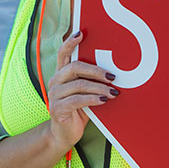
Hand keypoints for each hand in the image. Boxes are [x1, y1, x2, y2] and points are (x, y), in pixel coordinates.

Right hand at [47, 30, 118, 151]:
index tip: (81, 33)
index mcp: (61, 74)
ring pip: (78, 85)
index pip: (63, 53)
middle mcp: (55, 81)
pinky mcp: (57, 108)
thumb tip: (113, 71)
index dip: (70, 42)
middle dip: (96, 70)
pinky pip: (77, 100)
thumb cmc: (78, 110)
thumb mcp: (85, 92)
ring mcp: (54, 95)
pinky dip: (93, 99)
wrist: (65, 134)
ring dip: (99, 87)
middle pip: (74, 68)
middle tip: (112, 76)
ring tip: (114, 92)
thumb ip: (91, 81)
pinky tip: (104, 100)